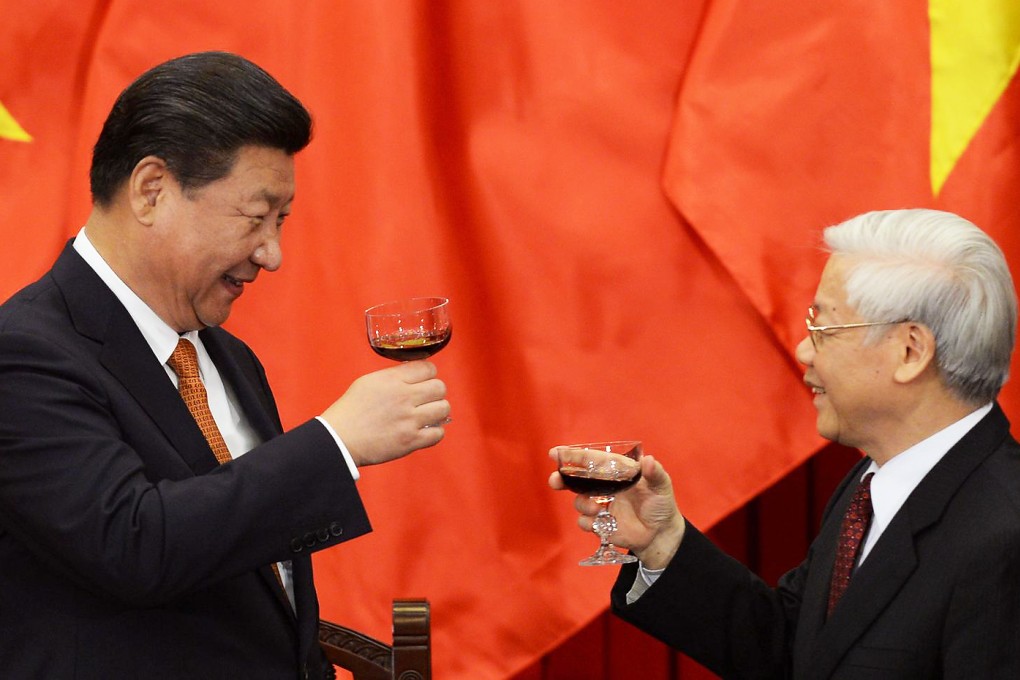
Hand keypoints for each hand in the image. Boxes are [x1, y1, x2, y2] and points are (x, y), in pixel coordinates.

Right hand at [321, 360, 448, 465]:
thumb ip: (394, 376)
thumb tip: (415, 373)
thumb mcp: (369, 382)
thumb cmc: (351, 410)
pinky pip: (439, 433)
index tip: (424, 380)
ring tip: (428, 415)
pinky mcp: (410, 440)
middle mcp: (404, 397)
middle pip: (440, 387)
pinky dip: (435, 432)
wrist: (339, 439)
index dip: (429, 374)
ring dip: (438, 412)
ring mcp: (409, 420)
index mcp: (392, 380)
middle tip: (427, 399)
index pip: (429, 368)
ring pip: (444, 409)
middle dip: (436, 392)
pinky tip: (425, 430)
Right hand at [548, 451, 685, 568]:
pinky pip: (584, 522)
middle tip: (555, 480)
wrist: (661, 533)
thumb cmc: (661, 504)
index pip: (592, 460)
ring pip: (579, 501)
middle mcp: (604, 486)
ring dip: (582, 503)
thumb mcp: (662, 486)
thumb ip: (656, 473)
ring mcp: (600, 505)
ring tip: (597, 509)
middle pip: (576, 479)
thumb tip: (649, 461)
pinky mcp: (600, 524)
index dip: (573, 455)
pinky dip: (588, 522)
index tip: (555, 453)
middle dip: (562, 478)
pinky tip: (599, 524)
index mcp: (616, 472)